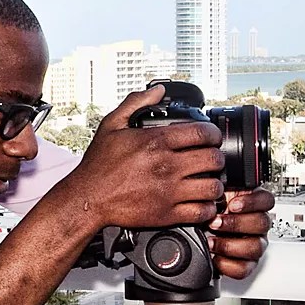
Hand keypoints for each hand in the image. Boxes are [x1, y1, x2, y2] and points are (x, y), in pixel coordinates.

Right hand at [64, 84, 224, 230]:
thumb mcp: (112, 125)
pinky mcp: (167, 214)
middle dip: (217, 158)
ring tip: (209, 181)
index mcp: (156, 142)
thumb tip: (158, 90)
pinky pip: (202, 212)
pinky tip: (201, 202)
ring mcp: (168, 192)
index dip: (213, 134)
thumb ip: (136, 103)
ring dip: (215, 183)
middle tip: (211, 159)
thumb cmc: (98, 165)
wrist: (87, 198)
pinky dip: (207, 208)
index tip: (211, 138)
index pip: (202, 133)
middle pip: (213, 159)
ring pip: (212, 187)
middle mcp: (166, 166)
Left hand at [206, 188, 274, 278]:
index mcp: (251, 205)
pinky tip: (215, 257)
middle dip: (236, 224)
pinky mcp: (245, 264)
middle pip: (262, 224)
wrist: (195, 233)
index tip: (233, 204)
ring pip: (255, 247)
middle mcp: (256, 225)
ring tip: (211, 241)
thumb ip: (216, 189)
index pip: (267, 200)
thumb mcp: (209, 196)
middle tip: (215, 223)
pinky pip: (244, 268)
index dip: (252, 202)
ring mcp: (253, 244)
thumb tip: (212, 182)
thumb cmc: (204, 213)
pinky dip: (227, 264)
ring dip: (230, 245)